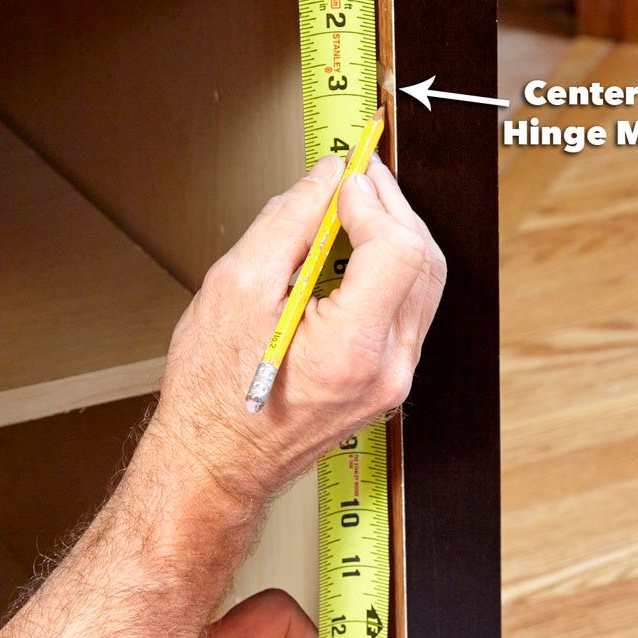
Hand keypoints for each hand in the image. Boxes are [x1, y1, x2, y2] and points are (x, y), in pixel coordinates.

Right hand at [147, 153, 445, 509]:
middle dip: (392, 206)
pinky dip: (389, 268)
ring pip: (424, 283)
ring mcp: (394, 379)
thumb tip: (328, 178)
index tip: (346, 177)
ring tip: (352, 206)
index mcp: (350, 349)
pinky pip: (407, 308)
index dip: (375, 199)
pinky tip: (353, 251)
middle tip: (356, 175)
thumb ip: (289, 222)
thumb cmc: (214, 393)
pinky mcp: (388, 381)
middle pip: (423, 261)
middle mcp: (386, 369)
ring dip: (395, 233)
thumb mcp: (235, 288)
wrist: (217, 462)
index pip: (398, 249)